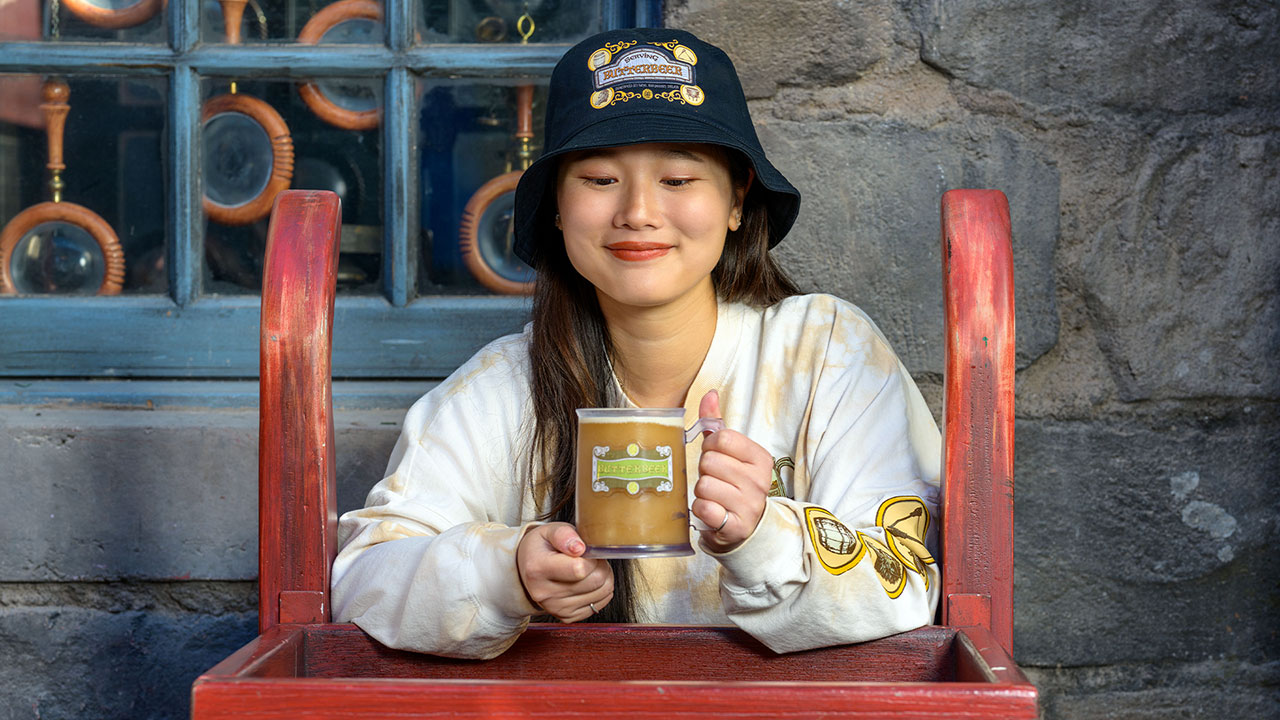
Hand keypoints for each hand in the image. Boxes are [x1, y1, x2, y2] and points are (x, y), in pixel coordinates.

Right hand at [516, 522, 613, 622]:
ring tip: (590, 568)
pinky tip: (588, 582)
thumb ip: (564, 534)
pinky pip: (599, 605)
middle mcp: (544, 593)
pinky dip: (600, 591)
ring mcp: (555, 608)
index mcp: (538, 569)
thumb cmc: (542, 548)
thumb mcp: (549, 531)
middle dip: (601, 565)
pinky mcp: (566, 617)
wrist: (528, 569)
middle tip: (591, 558)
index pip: (580, 569)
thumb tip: (579, 548)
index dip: (591, 557)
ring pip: (602, 593)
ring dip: (604, 577)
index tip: (586, 551)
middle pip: (595, 581)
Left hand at [692, 389, 773, 551]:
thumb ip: (718, 423)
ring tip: (714, 495)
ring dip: (702, 491)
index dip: (710, 446)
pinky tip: (711, 510)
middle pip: (710, 462)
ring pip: (704, 485)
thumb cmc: (734, 483)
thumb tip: (710, 394)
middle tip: (714, 479)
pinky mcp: (735, 527)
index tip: (715, 456)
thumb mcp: (731, 453)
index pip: (722, 438)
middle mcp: (759, 481)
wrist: (747, 527)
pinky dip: (701, 510)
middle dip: (704, 470)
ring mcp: (749, 505)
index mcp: (760, 458)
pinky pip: (703, 509)